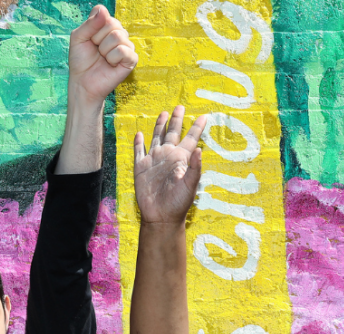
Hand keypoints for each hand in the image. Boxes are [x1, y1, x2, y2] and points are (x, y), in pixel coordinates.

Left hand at [68, 5, 137, 106]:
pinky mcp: (131, 59)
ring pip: (118, 36)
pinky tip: (110, 64)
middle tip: (96, 50)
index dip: (92, 27)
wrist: (83, 83)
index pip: (102, 13)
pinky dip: (112, 58)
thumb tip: (103, 11)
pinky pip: (123, 50)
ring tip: (103, 58)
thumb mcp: (78, 38)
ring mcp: (126, 45)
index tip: (89, 39)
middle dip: (98, 39)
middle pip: (112, 23)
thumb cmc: (81, 60)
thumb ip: (90, 23)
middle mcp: (118, 33)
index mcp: (106, 25)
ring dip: (104, 50)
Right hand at [134, 107, 207, 224]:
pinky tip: (140, 134)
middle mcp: (168, 156)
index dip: (197, 127)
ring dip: (160, 125)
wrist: (161, 216)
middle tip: (180, 106)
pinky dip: (139, 142)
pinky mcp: (141, 167)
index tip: (205, 116)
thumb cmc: (178, 203)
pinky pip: (139, 151)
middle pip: (173, 132)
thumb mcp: (190, 185)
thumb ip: (195, 167)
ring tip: (163, 113)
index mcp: (181, 158)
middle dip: (177, 120)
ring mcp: (154, 160)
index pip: (191, 138)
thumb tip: (200, 149)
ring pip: (157, 137)